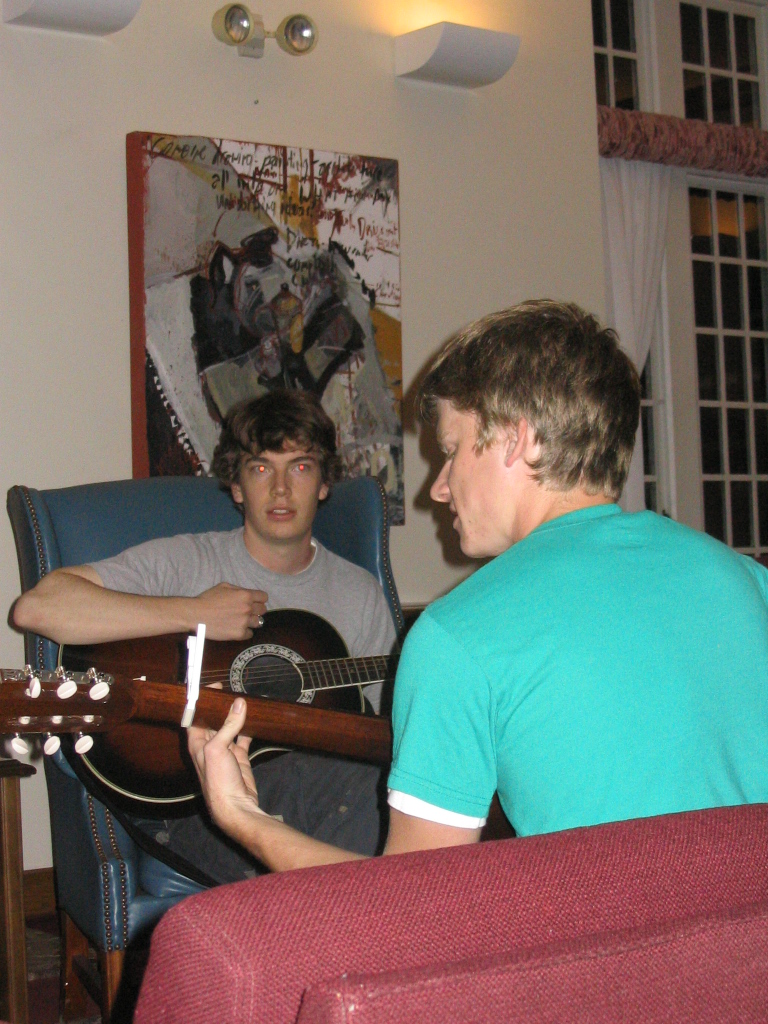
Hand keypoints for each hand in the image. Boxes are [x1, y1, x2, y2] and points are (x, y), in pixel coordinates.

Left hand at [187, 698, 263, 839]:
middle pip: (214, 720)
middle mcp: (209, 745)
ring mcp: (225, 750)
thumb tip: (239, 703)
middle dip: (221, 707)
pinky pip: (243, 738)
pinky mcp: (239, 756)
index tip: (214, 689)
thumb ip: (228, 726)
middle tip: (232, 691)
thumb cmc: (217, 779)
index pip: (195, 717)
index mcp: (197, 742)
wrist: (235, 805)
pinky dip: (248, 728)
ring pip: (229, 727)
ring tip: (244, 700)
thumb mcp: (217, 749)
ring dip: (235, 716)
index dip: (202, 703)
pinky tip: (255, 719)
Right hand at [193, 583, 266, 639]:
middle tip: (247, 611)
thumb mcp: (224, 586)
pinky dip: (245, 632)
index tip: (255, 602)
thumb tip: (248, 594)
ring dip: (252, 621)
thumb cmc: (208, 599)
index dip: (259, 599)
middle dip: (256, 610)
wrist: (196, 615)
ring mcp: (244, 622)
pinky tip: (236, 628)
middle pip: (263, 610)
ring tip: (242, 621)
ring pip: (258, 622)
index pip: (264, 597)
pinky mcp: (239, 634)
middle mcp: (248, 608)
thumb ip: (239, 590)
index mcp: (246, 595)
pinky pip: (250, 634)